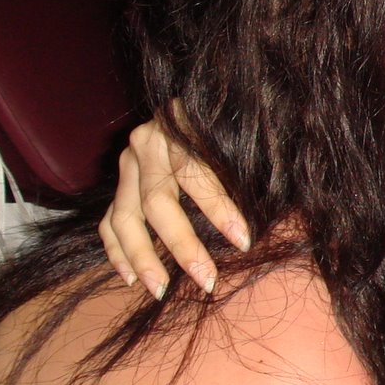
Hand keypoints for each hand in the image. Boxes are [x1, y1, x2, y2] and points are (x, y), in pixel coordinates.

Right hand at [98, 107, 249, 297]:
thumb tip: (275, 209)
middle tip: (207, 281)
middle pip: (157, 201)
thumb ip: (254, 163)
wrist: (205, 94)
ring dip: (142, 257)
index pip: (196, 173)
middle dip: (182, 246)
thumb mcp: (246, 134)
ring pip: (124, 216)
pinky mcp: (119, 180)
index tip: (243, 242)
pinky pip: (109, 220)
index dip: (219, 210)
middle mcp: (148, 142)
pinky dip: (117, 250)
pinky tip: (131, 278)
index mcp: (180, 125)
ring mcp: (128, 162)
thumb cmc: (236, 124)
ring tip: (160, 290)